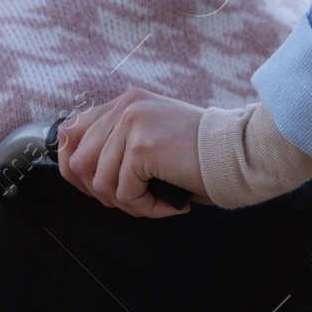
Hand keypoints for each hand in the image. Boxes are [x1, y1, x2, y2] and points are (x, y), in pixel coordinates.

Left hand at [56, 89, 208, 217]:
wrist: (240, 154)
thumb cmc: (199, 156)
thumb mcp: (150, 140)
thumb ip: (116, 146)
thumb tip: (75, 168)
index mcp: (124, 103)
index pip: (71, 134)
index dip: (77, 170)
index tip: (103, 188)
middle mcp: (125, 107)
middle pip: (78, 162)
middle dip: (103, 193)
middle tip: (137, 199)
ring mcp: (132, 124)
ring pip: (100, 182)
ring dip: (128, 204)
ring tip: (157, 201)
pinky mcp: (142, 146)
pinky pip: (124, 193)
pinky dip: (146, 208)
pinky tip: (171, 202)